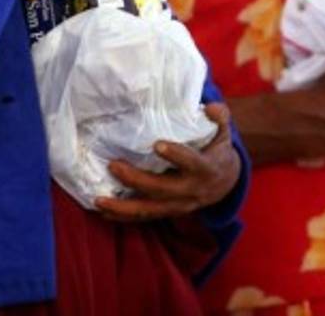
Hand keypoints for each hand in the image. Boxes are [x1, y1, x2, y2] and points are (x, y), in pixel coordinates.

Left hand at [96, 104, 240, 222]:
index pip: (191, 162)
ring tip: (99, 201)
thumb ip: (219, 118)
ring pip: (150, 210)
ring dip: (123, 207)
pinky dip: (123, 217)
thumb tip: (210, 108)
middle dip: (136, 180)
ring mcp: (179, 205)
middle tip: (113, 165)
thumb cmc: (216, 151)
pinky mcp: (168, 211)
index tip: (157, 145)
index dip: (176, 155)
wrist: (225, 184)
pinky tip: (103, 212)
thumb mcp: (222, 134)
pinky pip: (145, 217)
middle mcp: (191, 191)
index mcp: (206, 169)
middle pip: (162, 189)